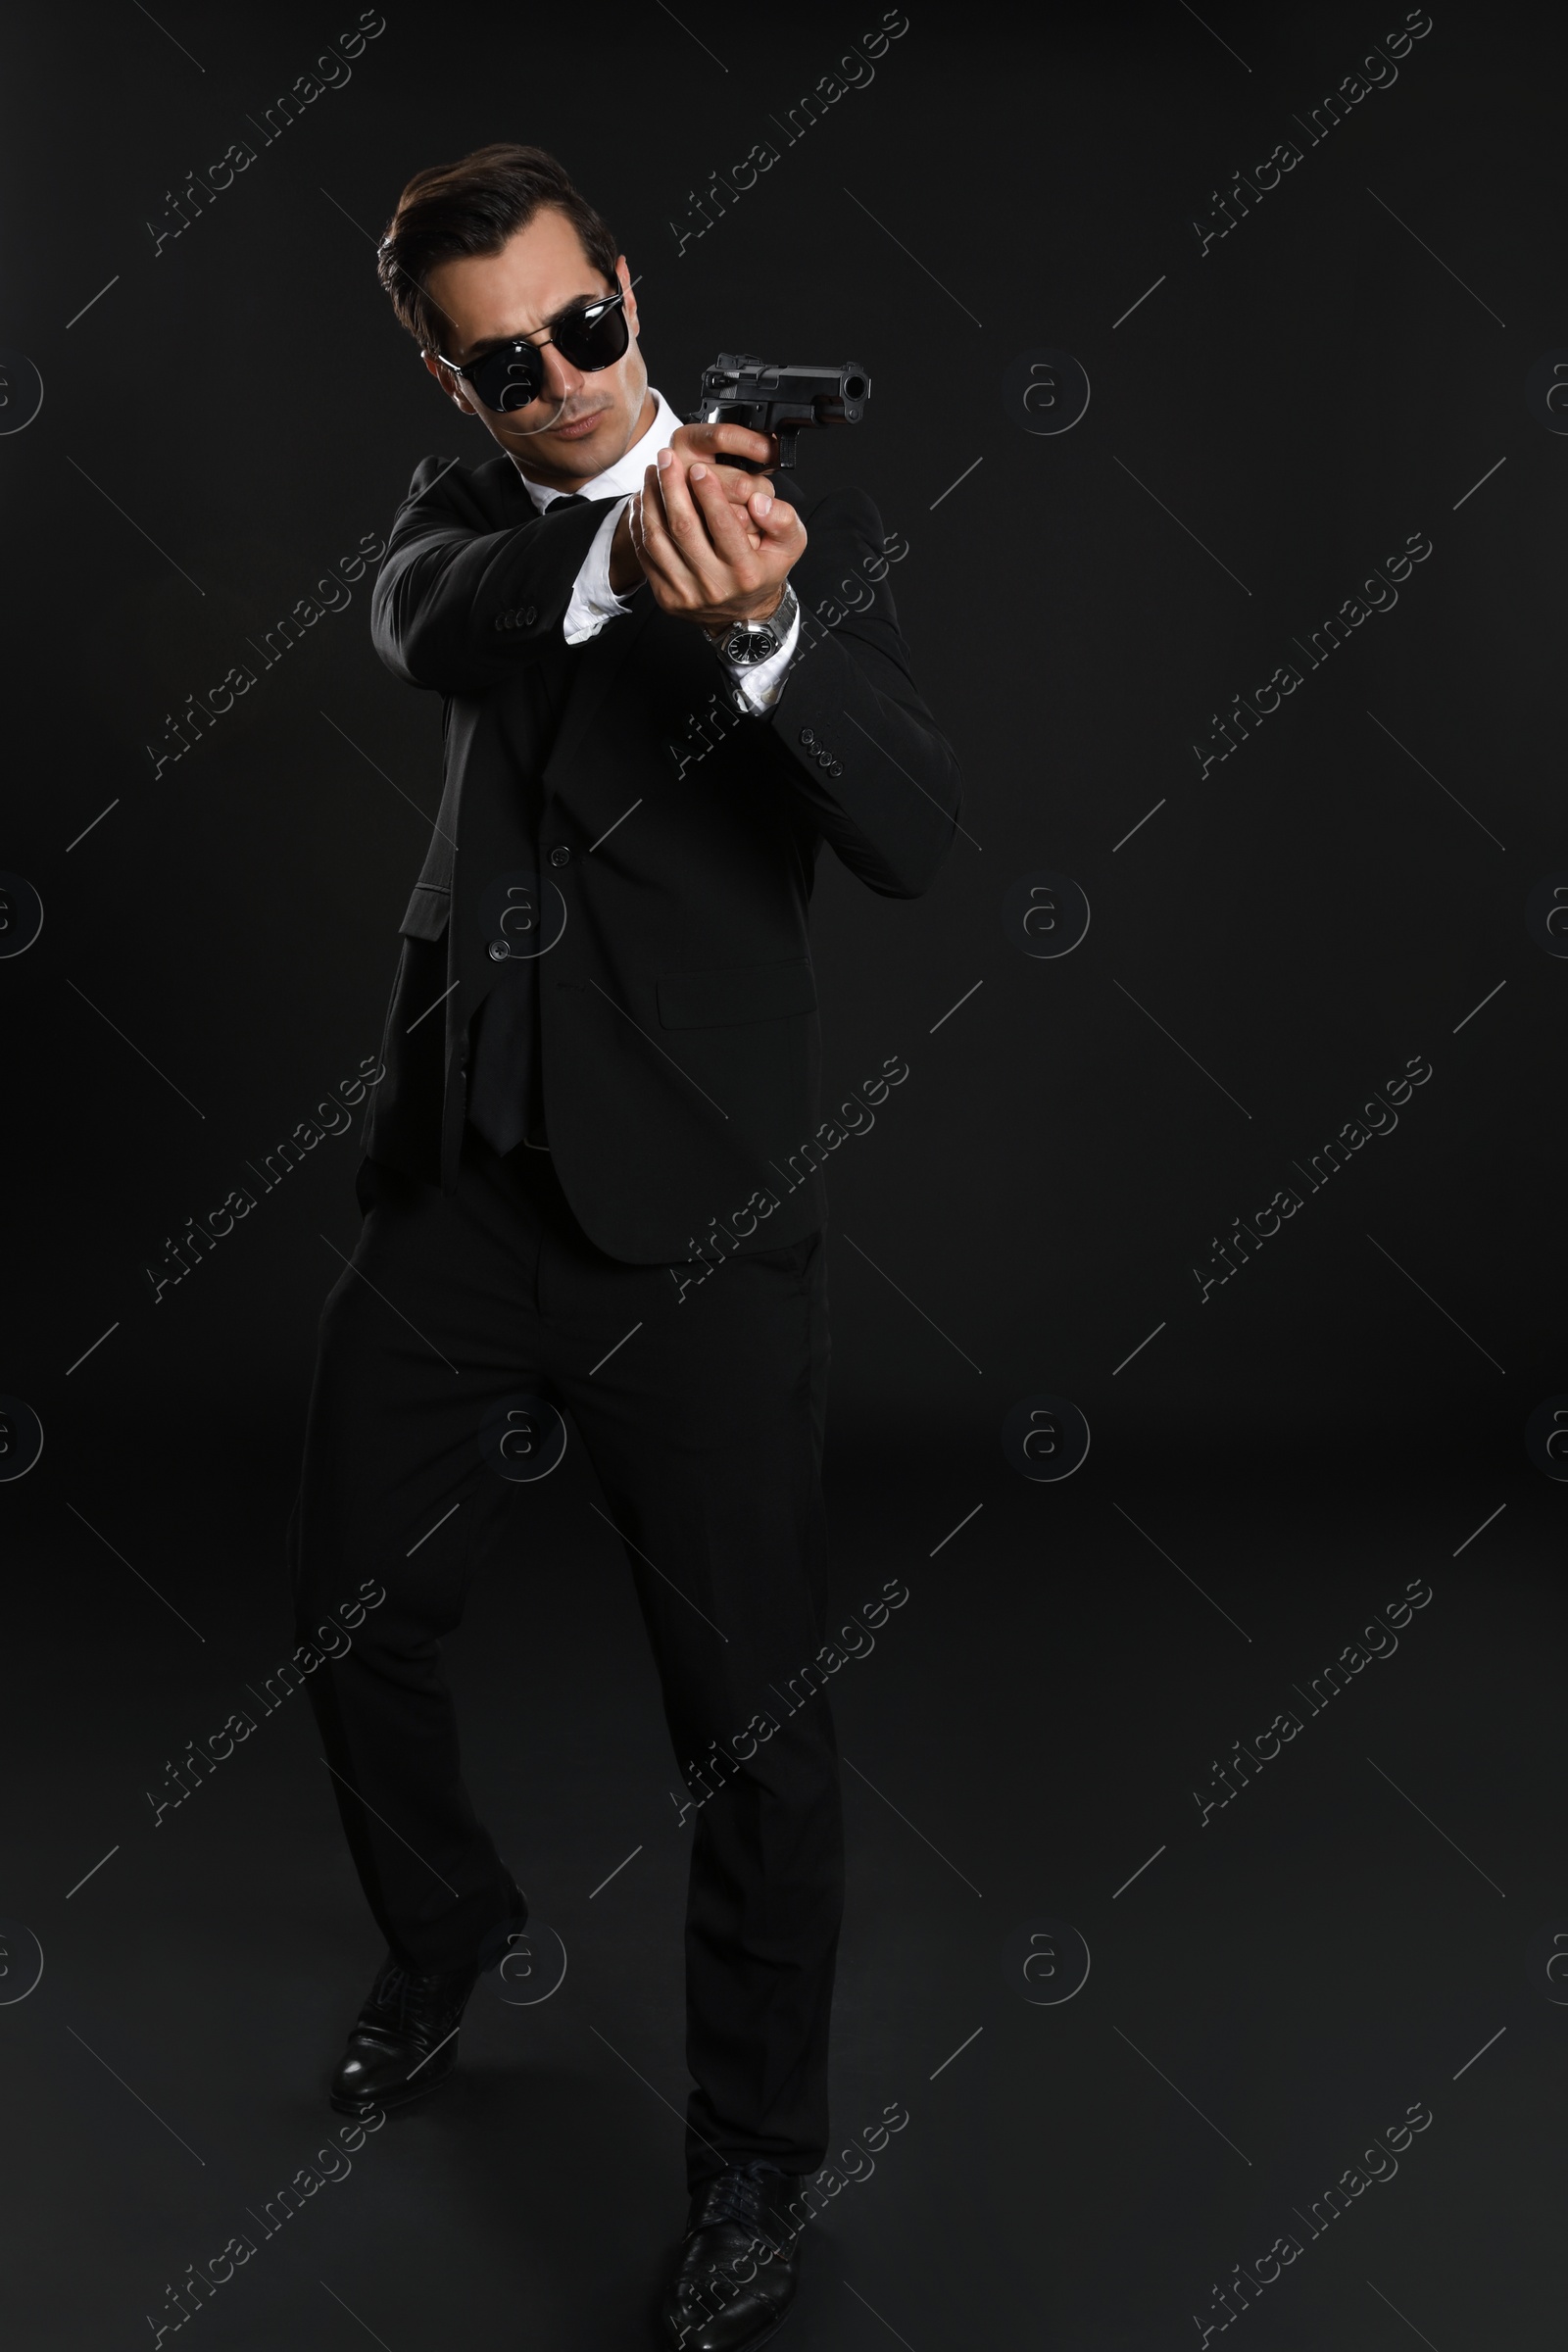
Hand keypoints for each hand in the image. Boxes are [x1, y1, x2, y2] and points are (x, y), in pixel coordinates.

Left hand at [607, 420, 775, 594]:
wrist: (743, 613)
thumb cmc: (764, 570)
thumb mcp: (789, 545)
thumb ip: (782, 519)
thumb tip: (758, 501)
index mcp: (746, 573)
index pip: (723, 525)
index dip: (708, 492)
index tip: (698, 467)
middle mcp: (714, 586)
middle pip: (684, 528)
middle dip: (672, 487)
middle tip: (666, 457)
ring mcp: (686, 594)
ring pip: (658, 540)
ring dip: (652, 500)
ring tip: (653, 473)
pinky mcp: (665, 597)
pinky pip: (646, 555)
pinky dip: (641, 523)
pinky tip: (644, 499)